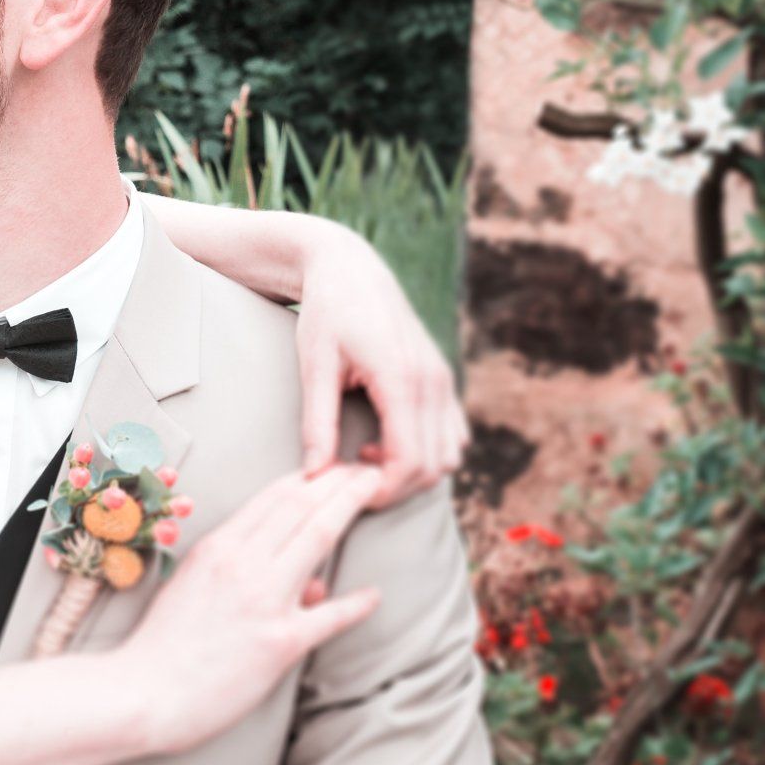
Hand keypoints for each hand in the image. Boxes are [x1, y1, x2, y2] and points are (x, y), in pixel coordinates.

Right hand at [121, 464, 382, 756]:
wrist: (144, 692)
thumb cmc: (162, 643)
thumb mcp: (192, 590)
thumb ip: (238, 572)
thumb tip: (305, 582)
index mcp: (217, 548)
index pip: (272, 499)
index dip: (308, 478)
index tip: (328, 467)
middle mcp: (241, 565)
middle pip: (300, 507)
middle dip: (337, 481)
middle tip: (364, 466)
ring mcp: (263, 601)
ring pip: (317, 539)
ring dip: (349, 507)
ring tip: (374, 490)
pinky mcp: (280, 643)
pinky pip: (329, 616)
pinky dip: (355, 604)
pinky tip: (373, 594)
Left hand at [295, 226, 467, 506]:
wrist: (349, 269)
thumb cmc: (325, 315)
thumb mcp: (313, 367)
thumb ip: (316, 424)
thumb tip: (314, 476)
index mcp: (401, 378)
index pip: (409, 460)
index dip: (382, 490)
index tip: (347, 495)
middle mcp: (432, 381)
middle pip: (432, 465)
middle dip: (395, 487)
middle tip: (350, 481)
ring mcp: (442, 379)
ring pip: (448, 454)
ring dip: (412, 471)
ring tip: (363, 455)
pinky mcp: (442, 379)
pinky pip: (451, 434)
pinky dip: (425, 451)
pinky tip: (383, 439)